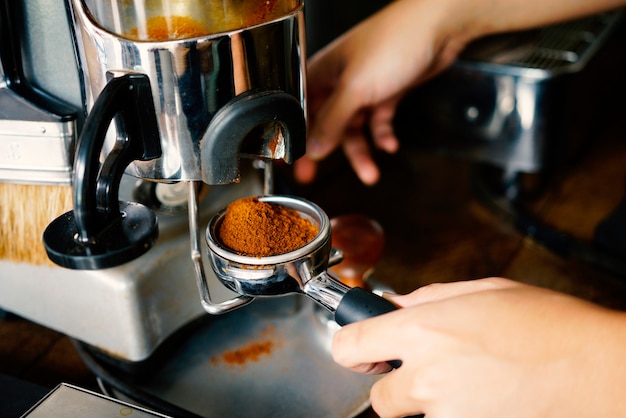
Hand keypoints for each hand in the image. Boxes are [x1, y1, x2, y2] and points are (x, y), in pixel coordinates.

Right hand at [294, 0, 469, 184]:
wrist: (438, 28)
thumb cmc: (393, 42)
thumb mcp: (355, 88)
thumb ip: (332, 121)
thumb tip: (313, 148)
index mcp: (321, 73)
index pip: (300, 112)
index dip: (297, 138)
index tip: (297, 164)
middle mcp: (339, 81)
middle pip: (327, 124)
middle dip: (327, 151)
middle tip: (317, 176)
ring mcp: (364, 87)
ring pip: (354, 128)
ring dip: (361, 152)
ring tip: (371, 173)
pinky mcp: (387, 92)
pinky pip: (379, 122)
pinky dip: (383, 136)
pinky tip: (390, 145)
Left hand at [332, 278, 625, 416]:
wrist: (603, 373)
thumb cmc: (552, 327)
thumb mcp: (485, 292)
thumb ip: (429, 299)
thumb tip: (395, 305)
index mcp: (425, 330)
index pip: (350, 346)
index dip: (352, 348)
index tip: (362, 351)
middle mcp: (428, 377)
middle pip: (378, 399)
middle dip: (398, 388)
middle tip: (432, 375)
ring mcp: (448, 416)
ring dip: (434, 407)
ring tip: (477, 387)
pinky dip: (461, 417)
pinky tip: (490, 401)